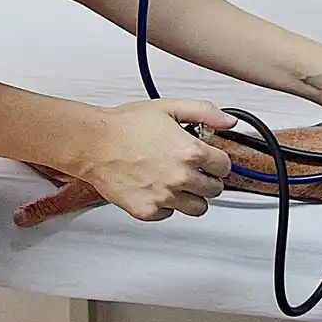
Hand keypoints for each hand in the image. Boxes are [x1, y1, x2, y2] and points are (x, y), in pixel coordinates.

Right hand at [61, 99, 235, 222]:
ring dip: (192, 196)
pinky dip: (167, 204)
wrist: (93, 143)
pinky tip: (156, 187)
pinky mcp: (148, 211)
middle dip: (207, 179)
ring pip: (198, 208)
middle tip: (193, 170)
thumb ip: (204, 112)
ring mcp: (165, 197)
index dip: (217, 161)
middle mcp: (181, 177)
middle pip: (215, 189)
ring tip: (177, 182)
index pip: (224, 166)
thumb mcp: (169, 108)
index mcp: (190, 152)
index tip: (209, 160)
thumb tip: (229, 121)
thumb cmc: (125, 125)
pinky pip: (170, 214)